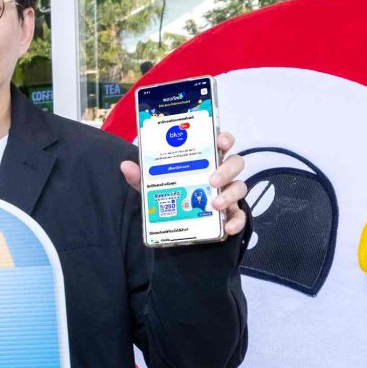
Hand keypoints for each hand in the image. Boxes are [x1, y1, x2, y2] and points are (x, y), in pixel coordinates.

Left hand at [120, 130, 250, 236]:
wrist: (178, 222)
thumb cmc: (173, 192)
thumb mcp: (156, 184)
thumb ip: (142, 176)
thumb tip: (126, 165)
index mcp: (206, 160)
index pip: (222, 142)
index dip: (224, 139)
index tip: (220, 141)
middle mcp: (221, 173)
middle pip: (236, 162)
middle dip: (227, 168)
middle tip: (212, 179)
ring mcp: (228, 193)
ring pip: (240, 187)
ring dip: (230, 195)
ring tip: (215, 205)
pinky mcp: (231, 213)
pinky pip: (240, 216)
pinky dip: (237, 222)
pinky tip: (228, 228)